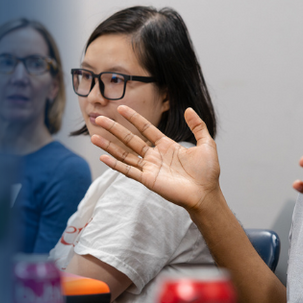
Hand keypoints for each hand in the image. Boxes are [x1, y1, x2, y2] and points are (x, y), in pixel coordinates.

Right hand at [90, 105, 221, 211]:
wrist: (206, 193)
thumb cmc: (208, 172)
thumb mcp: (206, 144)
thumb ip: (197, 126)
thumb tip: (189, 109)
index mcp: (167, 146)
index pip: (146, 129)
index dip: (134, 118)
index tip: (122, 108)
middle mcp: (155, 156)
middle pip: (130, 139)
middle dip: (114, 129)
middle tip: (99, 118)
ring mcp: (150, 168)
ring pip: (125, 154)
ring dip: (109, 146)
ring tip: (94, 137)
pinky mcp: (148, 180)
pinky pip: (128, 171)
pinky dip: (115, 164)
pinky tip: (103, 157)